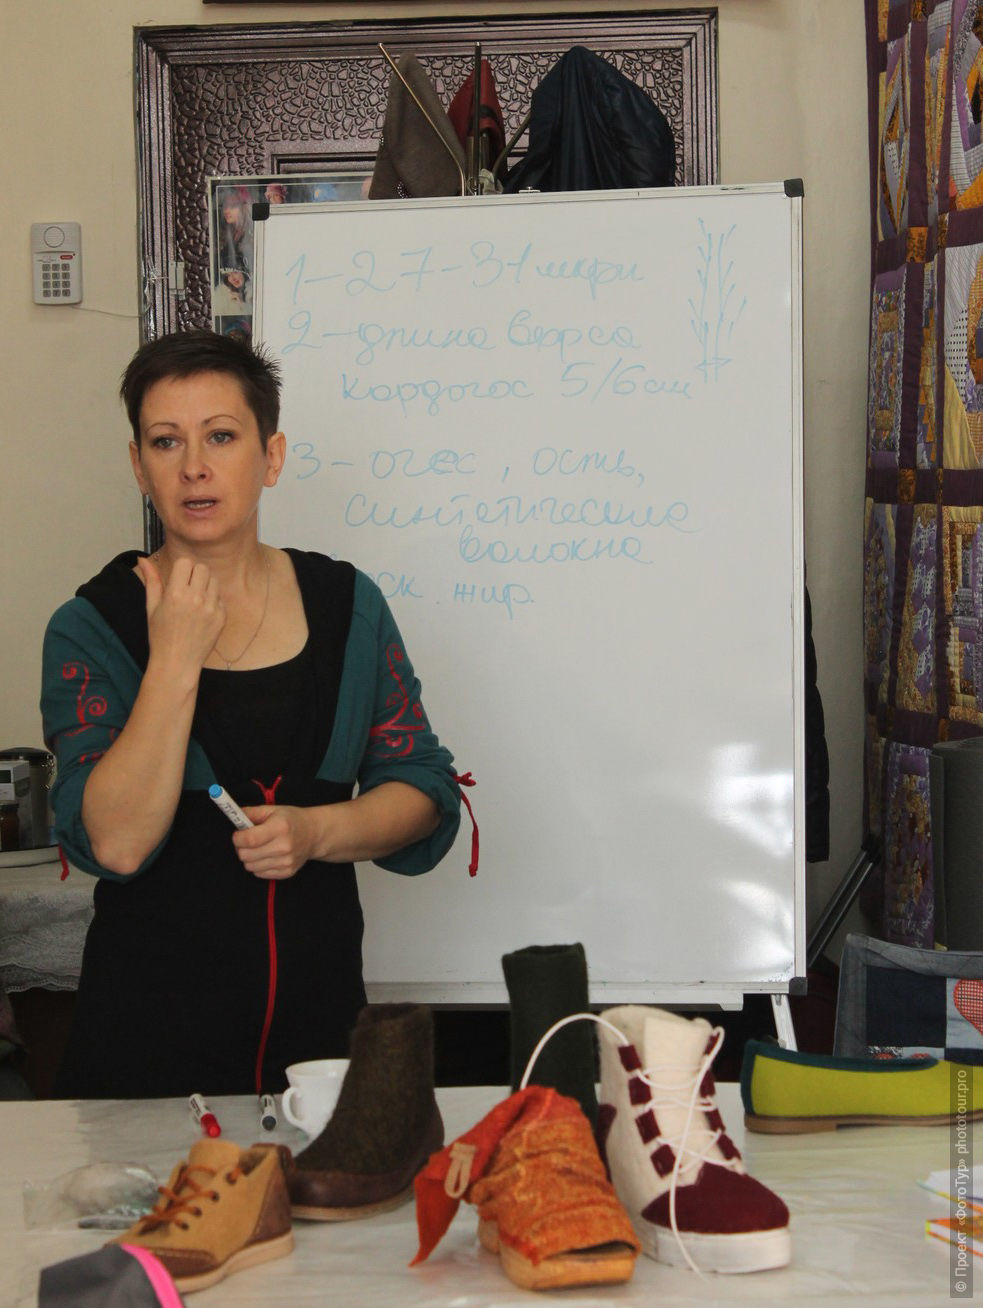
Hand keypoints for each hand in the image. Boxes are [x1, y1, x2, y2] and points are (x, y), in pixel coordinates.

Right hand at [136, 555, 224, 672]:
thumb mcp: (152, 607)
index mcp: (176, 594)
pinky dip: (212, 601)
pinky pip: (220, 598)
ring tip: (194, 601)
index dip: (181, 569)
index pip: (186, 563)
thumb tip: (143, 558)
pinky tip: (201, 615)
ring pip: (214, 581)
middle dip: (194, 575)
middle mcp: (195, 599)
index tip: (178, 580)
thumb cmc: (161, 636)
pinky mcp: (221, 617)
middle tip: (186, 589)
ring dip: (205, 586)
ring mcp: (211, 608)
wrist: (177, 663)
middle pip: (202, 568)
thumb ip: (152, 580)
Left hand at [232, 805, 318, 879]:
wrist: (314, 834)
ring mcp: (286, 862)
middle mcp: (284, 846)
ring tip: (259, 848)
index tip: (238, 834)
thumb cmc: (291, 820)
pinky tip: (267, 856)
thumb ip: (251, 813)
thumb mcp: (272, 810)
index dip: (237, 838)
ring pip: (250, 867)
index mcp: (280, 827)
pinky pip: (259, 874)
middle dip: (242, 848)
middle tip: (248, 840)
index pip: (249, 839)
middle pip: (246, 855)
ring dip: (250, 858)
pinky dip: (259, 866)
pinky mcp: (287, 872)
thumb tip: (234, 818)